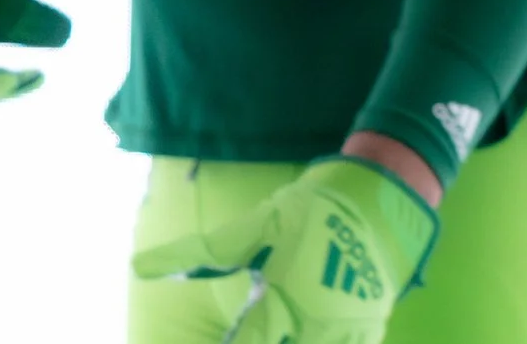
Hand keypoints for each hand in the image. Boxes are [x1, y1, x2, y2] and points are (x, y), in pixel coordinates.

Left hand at [129, 156, 437, 343]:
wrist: (386, 197)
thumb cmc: (316, 210)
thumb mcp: (258, 225)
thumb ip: (201, 255)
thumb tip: (140, 266)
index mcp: (285, 305)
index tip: (214, 343)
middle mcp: (317, 329)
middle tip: (248, 330)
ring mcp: (346, 336)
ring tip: (277, 330)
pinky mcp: (368, 334)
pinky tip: (302, 332)